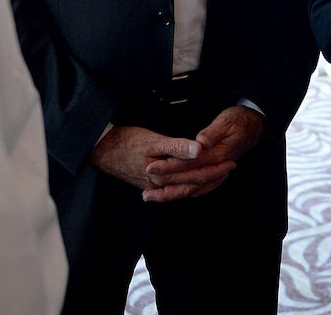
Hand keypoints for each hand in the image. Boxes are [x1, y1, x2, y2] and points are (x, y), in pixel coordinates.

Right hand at [89, 125, 233, 202]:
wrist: (99, 149)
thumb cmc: (125, 141)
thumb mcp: (152, 140)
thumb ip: (177, 147)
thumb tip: (200, 149)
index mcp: (163, 175)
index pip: (195, 175)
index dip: (214, 169)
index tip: (230, 161)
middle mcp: (159, 185)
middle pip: (192, 184)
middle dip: (213, 177)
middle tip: (230, 167)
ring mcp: (153, 187)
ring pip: (183, 189)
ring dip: (201, 184)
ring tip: (218, 177)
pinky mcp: (148, 184)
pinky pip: (172, 189)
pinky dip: (185, 187)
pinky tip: (191, 186)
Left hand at [140, 106, 265, 201]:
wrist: (254, 126)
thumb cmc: (239, 121)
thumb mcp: (226, 121)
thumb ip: (212, 133)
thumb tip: (200, 142)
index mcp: (218, 154)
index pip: (189, 164)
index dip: (169, 166)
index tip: (150, 168)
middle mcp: (216, 166)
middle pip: (188, 180)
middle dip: (165, 185)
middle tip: (145, 191)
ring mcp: (216, 171)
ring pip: (193, 188)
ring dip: (172, 194)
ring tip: (151, 197)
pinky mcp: (215, 172)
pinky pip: (199, 188)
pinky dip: (184, 192)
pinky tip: (172, 193)